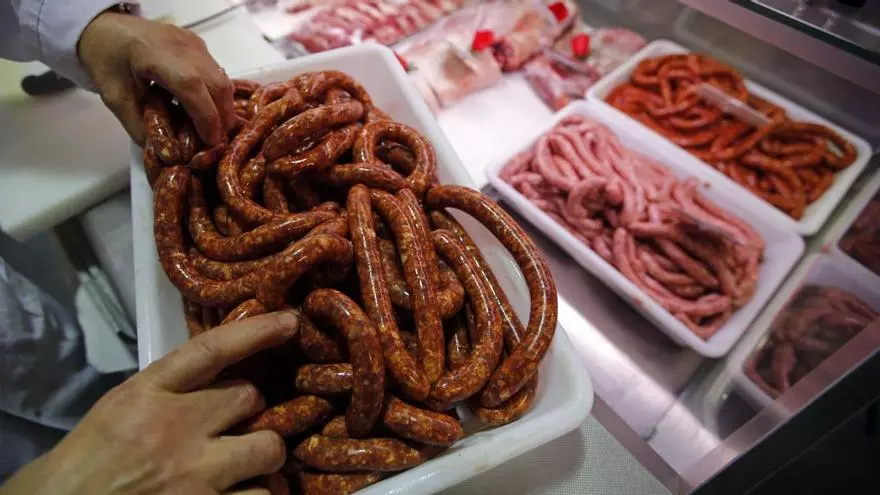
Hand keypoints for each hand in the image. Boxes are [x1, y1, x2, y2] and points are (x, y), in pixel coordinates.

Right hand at [0, 311, 299, 494]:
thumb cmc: (86, 462)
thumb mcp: (120, 409)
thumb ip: (169, 390)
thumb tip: (221, 375)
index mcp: (146, 395)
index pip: (212, 350)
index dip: (255, 332)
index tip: (288, 321)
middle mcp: (175, 430)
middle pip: (250, 397)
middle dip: (252, 408)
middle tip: (237, 422)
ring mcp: (195, 477)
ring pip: (268, 449)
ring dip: (262, 456)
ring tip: (245, 464)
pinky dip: (256, 494)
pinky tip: (238, 493)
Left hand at [78, 12, 235, 146]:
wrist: (106, 29)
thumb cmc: (106, 61)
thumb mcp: (115, 98)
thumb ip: (139, 127)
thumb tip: (165, 153)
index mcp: (153, 54)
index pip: (191, 85)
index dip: (205, 117)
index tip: (210, 142)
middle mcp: (181, 45)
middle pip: (216, 83)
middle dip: (222, 117)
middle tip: (215, 142)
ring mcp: (193, 43)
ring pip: (223, 79)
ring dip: (223, 108)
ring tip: (212, 129)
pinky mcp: (199, 45)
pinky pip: (217, 73)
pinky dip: (217, 96)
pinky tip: (205, 109)